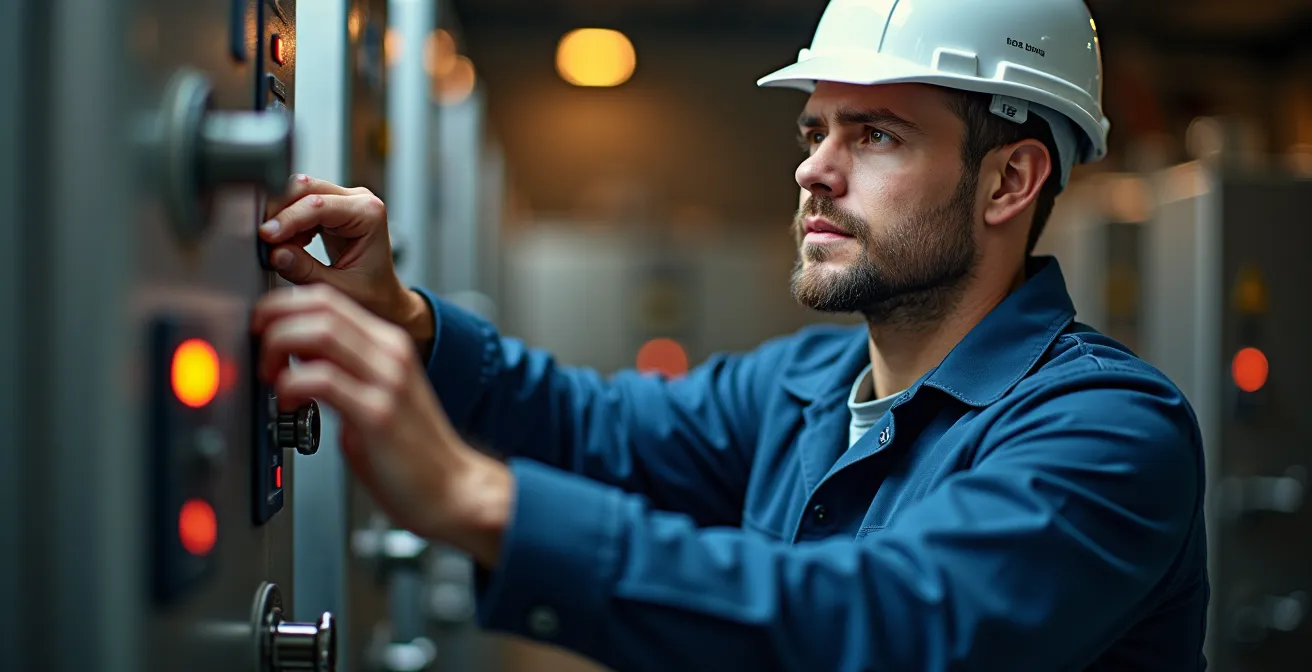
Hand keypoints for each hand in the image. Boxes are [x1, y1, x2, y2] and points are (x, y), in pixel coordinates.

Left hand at [252, 283, 510, 564]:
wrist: (452, 490)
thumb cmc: (412, 453)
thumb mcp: (377, 395)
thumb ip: (343, 371)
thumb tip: (295, 357)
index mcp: (389, 346)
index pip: (328, 298)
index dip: (283, 305)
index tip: (261, 327)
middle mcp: (390, 355)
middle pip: (320, 305)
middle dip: (273, 318)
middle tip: (258, 346)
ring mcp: (387, 381)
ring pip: (320, 332)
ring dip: (280, 346)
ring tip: (271, 375)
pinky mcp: (377, 413)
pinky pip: (322, 379)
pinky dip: (291, 385)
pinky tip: (290, 405)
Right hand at [259, 175, 431, 341]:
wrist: (383, 296)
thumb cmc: (372, 293)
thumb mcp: (340, 289)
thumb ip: (306, 271)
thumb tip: (276, 253)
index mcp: (369, 214)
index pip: (319, 205)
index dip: (288, 219)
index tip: (266, 235)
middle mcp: (359, 200)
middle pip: (306, 188)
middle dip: (281, 212)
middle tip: (267, 241)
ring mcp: (345, 200)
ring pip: (299, 192)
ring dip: (283, 216)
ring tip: (281, 246)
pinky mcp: (332, 207)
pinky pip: (300, 203)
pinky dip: (289, 221)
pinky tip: (292, 244)